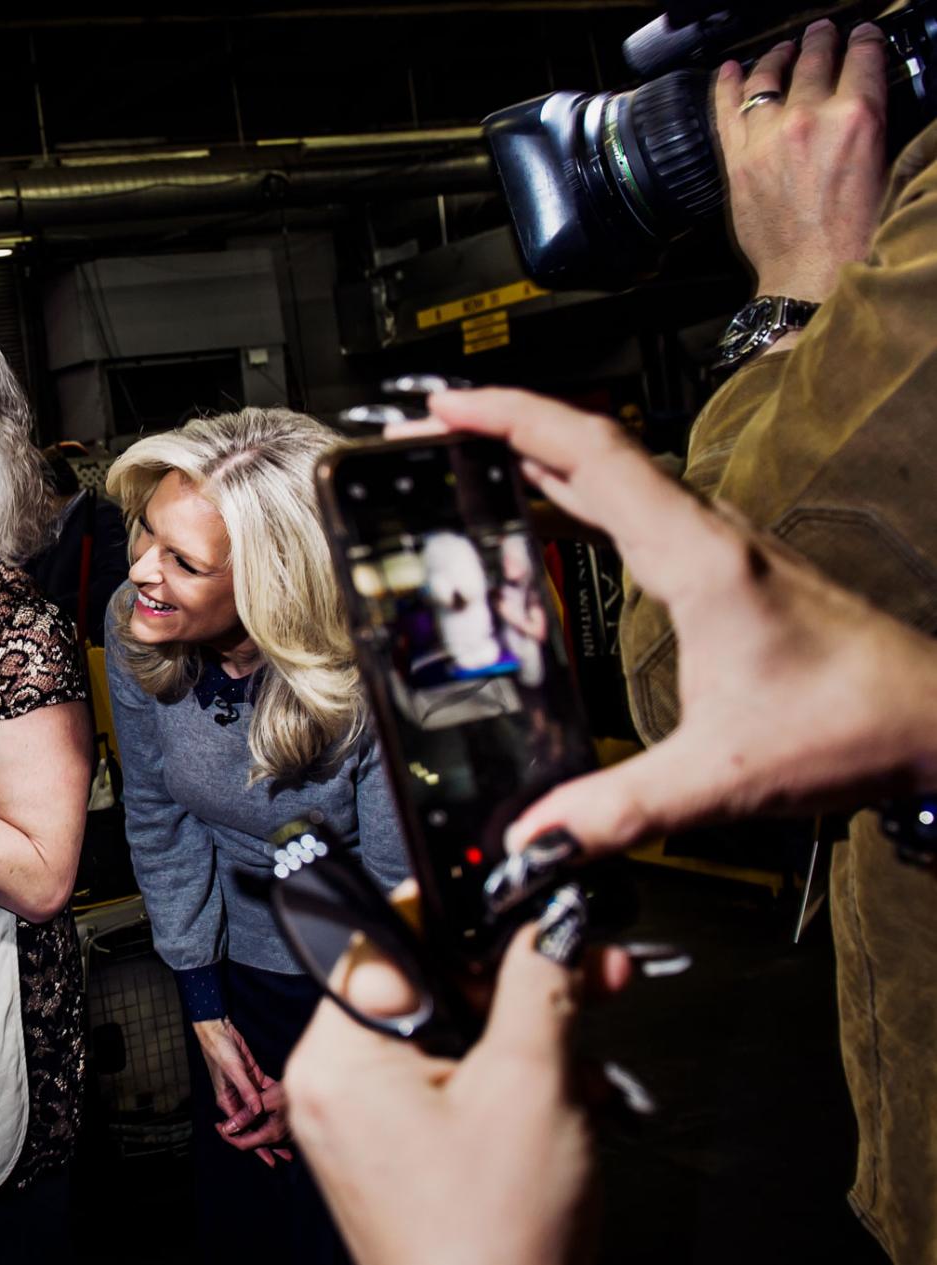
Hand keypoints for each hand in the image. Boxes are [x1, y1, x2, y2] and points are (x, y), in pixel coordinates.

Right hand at [192, 1018, 293, 1166]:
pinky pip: (266, 1093)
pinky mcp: (253, 1077)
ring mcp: (246, 1088)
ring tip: (289, 1138)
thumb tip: (258, 1112)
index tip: (270, 1158)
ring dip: (274, 1122)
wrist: (219, 1029)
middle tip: (284, 1156)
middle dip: (268, 1140)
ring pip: (262, 1111)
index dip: (256, 1144)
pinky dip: (276, 1101)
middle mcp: (236, 1098)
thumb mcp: (234, 1071)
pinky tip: (289, 1108)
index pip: (243, 1128)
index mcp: (226, 1100)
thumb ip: (246, 1092)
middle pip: (254, 1124)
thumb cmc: (221, 1050)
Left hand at [284, 920, 628, 1264]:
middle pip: (426, 988)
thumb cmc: (494, 1241)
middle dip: (514, 983)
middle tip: (585, 967)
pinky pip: (452, 1087)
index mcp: (338, 1057)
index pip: (386, 940)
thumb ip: (537, 987)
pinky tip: (572, 1098)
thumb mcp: (530, 1086)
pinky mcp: (399, 1155)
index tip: (517, 904)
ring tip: (589, 1058)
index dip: (458, 917)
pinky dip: (510, 1084)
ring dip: (527, 1037)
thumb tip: (546, 928)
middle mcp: (335, 1086)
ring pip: (450, 1038)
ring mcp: (365, 1124)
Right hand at [423, 388, 936, 858]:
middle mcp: (707, 535)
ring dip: (536, 455)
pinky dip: (573, 492)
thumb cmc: (855, 728)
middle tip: (428, 434)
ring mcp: (717, 545)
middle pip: (588, 450)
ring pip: (612, 473)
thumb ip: (621, 809)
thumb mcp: (723, 778)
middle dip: (500, 431)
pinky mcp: (724, 566)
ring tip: (467, 461)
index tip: (447, 408)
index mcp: (697, 559)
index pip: (591, 456)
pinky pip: (631, 505)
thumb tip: (536, 837)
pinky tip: (545, 514)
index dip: (512, 420)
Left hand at [715, 21, 888, 304]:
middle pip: (814, 61)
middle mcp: (809, 120)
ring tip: (783, 49)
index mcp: (856, 119)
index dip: (863, 40)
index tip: (861, 35)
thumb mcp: (883, 168)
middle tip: (822, 34)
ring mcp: (767, 138)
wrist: (812, 275)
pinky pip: (726, 110)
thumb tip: (864, 104)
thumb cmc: (853, 233)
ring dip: (777, 56)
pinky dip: (728, 85)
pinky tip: (731, 70)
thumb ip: (871, 127)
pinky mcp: (737, 160)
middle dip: (821, 41)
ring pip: (767, 79)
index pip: (861, 58)